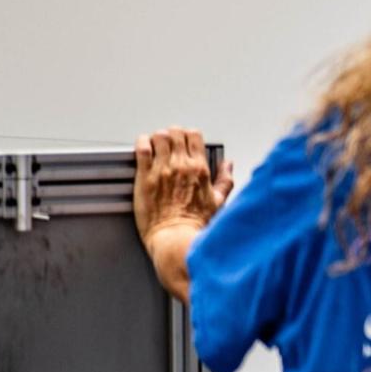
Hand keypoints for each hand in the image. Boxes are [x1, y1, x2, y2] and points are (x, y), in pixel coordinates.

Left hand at [133, 128, 233, 249]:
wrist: (176, 238)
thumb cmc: (195, 225)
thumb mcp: (219, 201)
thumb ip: (225, 180)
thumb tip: (228, 165)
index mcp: (200, 169)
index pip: (194, 136)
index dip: (188, 135)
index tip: (185, 141)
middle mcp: (182, 166)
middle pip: (175, 133)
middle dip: (172, 134)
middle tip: (169, 142)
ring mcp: (162, 170)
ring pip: (159, 137)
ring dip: (157, 138)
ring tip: (155, 144)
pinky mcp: (145, 177)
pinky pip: (142, 149)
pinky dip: (142, 143)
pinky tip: (143, 147)